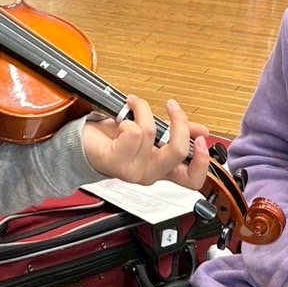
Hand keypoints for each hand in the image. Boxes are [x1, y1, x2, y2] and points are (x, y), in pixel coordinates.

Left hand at [82, 98, 210, 188]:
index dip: (203, 161)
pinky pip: (132, 132)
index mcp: (163, 170)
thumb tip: (201, 130)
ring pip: (151, 133)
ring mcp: (133, 171)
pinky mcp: (116, 163)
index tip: (202, 138)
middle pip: (178, 152)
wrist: (84, 144)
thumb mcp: (153, 134)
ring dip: (142, 110)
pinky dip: (127, 118)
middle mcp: (150, 174)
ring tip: (134, 105)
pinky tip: (121, 121)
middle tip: (172, 106)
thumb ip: (177, 134)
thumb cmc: (116, 139)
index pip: (192, 180)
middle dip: (179, 122)